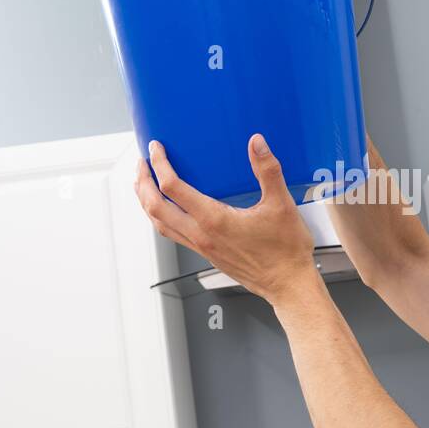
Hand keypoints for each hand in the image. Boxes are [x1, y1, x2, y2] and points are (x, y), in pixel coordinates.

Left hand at [135, 134, 318, 305]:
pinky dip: (161, 218)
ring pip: (160, 224)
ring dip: (146, 202)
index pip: (173, 188)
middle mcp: (201, 235)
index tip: (156, 149)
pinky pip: (173, 234)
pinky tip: (169, 211)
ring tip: (144, 185)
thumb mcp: (281, 205)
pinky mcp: (207, 254)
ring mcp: (202, 247)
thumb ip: (267, 170)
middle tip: (141, 163)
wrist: (287, 283)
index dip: (159, 165)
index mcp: (214, 220)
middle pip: (155, 208)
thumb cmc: (285, 251)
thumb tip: (257, 144)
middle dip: (143, 183)